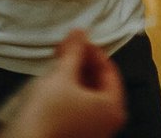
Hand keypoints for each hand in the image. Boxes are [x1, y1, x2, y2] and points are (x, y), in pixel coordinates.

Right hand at [1, 31, 125, 137]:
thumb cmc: (47, 116)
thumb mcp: (62, 75)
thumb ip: (74, 51)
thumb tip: (79, 32)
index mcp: (113, 109)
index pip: (109, 70)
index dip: (92, 51)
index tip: (76, 41)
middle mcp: (107, 125)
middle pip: (98, 84)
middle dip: (81, 64)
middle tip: (64, 50)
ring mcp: (91, 134)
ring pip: (87, 97)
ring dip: (73, 77)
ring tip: (56, 65)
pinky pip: (78, 111)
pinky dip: (69, 95)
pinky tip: (53, 86)